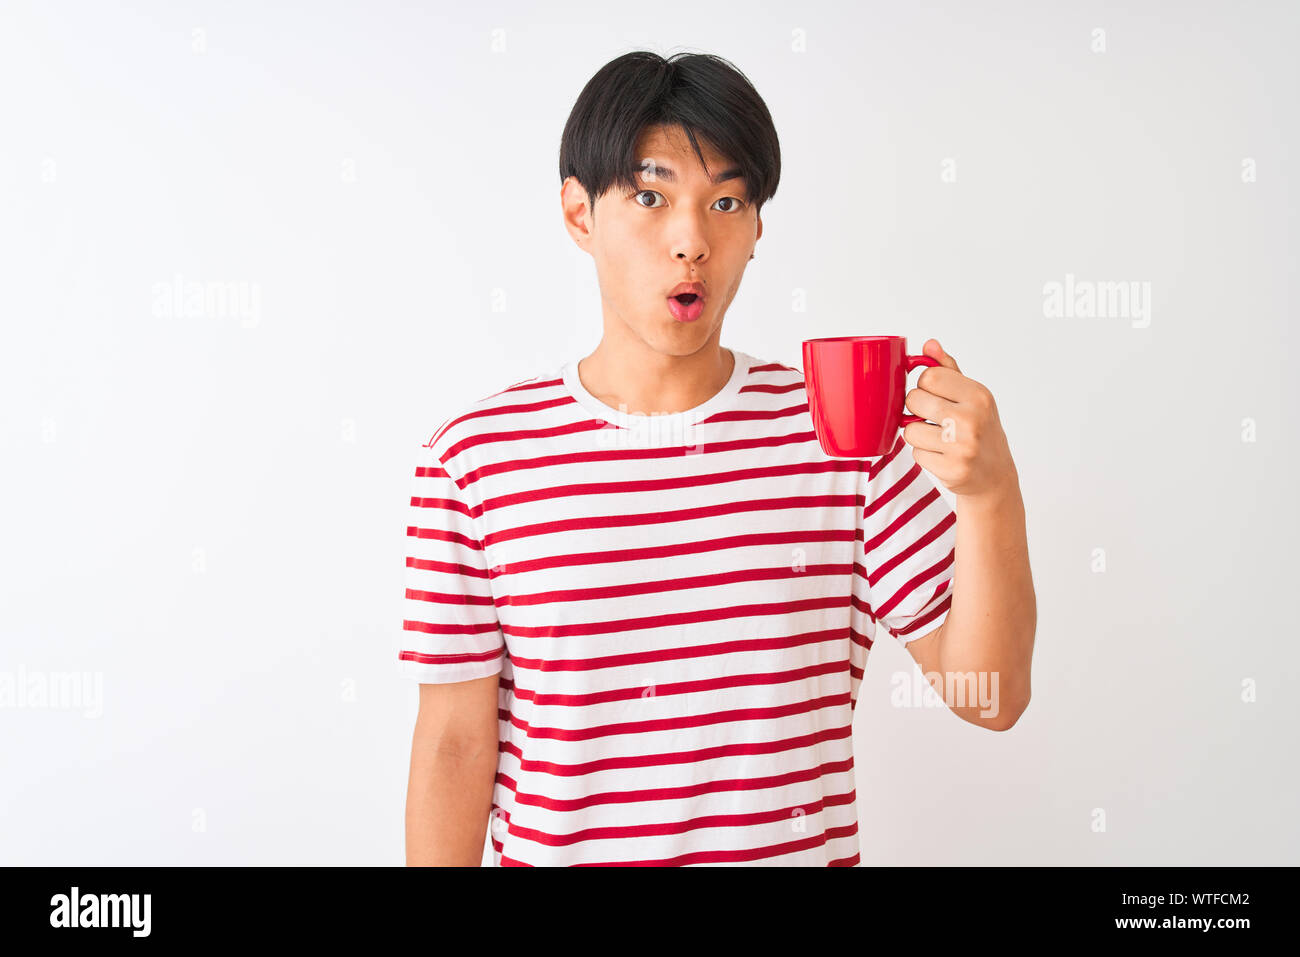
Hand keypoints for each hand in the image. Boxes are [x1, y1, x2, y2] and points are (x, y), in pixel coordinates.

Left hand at [901, 339, 1017, 500]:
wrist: (995, 475)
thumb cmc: (979, 429)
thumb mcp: (972, 396)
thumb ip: (948, 370)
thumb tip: (929, 344)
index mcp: (978, 395)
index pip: (928, 376)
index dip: (924, 386)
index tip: (934, 396)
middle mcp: (972, 418)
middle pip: (914, 400)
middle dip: (916, 410)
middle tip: (933, 418)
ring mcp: (962, 446)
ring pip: (910, 430)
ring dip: (918, 435)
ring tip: (938, 438)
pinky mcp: (951, 469)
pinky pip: (916, 454)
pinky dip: (924, 454)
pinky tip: (942, 455)